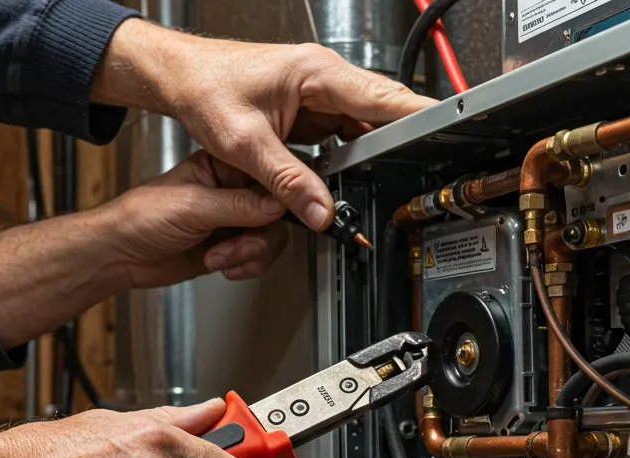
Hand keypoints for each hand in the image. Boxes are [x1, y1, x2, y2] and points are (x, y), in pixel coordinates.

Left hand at [93, 20, 436, 229]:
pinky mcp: (310, 108)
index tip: (450, 133)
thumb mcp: (245, 144)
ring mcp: (319, 92)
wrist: (179, 77)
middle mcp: (323, 77)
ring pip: (363, 125)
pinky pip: (343, 133)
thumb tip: (320, 212)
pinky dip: (350, 155)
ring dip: (373, 153)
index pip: (383, 97)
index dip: (418, 118)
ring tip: (385, 180)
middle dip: (400, 143)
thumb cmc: (205, 89)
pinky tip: (350, 174)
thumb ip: (286, 182)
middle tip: (417, 173)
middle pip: (380, 112)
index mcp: (316, 73)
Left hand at [97, 150, 289, 285]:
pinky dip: (245, 265)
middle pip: (278, 209)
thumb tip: (280, 202)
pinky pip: (258, 256)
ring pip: (271, 236)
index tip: (284, 212)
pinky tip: (221, 264)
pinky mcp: (231, 246)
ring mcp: (233, 220)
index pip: (268, 173)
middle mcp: (232, 191)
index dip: (282, 194)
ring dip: (249, 252)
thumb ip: (241, 205)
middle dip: (260, 233)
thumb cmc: (142, 218)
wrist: (122, 255)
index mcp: (223, 166)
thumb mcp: (194, 206)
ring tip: (221, 256)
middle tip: (240, 241)